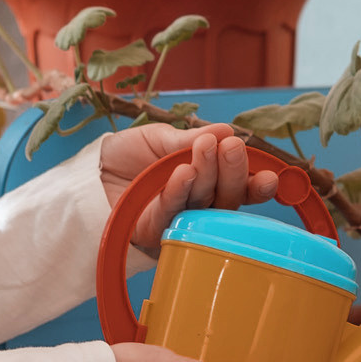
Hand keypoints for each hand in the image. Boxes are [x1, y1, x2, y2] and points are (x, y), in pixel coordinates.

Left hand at [100, 124, 279, 256]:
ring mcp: (180, 222)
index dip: (257, 183)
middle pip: (227, 197)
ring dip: (208, 175)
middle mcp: (200, 206)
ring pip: (204, 204)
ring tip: (208, 149)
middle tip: (232, 146)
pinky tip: (184, 173)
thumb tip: (225, 129)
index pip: (239, 186)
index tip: (271, 175)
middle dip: (234, 171)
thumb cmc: (128, 157)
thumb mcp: (159, 139)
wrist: (90, 173)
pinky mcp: (155, 232)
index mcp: (208, 183)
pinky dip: (179, 191)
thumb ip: (189, 139)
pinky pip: (171, 213)